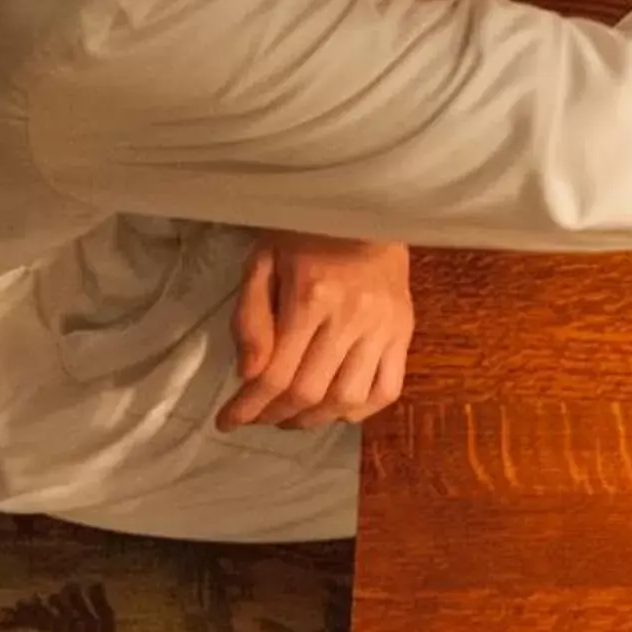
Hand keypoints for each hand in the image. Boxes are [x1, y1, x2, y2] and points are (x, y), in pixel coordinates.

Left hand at [220, 233, 413, 430]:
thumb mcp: (262, 264)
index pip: (277, 373)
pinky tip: (336, 409)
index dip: (249, 407)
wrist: (366, 210)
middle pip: (310, 392)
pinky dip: (359, 409)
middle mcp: (351, 318)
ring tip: (293, 417)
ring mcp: (384, 328)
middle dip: (275, 415)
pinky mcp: (403, 331)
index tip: (228, 421)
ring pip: (348, 398)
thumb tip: (248, 374)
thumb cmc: (304, 234)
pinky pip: (387, 388)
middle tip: (257, 417)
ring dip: (314, 419)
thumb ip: (250, 319)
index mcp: (311, 298)